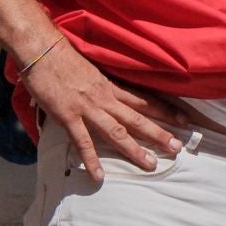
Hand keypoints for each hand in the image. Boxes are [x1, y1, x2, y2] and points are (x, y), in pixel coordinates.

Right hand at [20, 39, 186, 181]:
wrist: (41, 50)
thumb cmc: (63, 58)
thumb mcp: (91, 71)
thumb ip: (101, 86)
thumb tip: (108, 96)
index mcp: (111, 86)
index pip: (144, 100)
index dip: (166, 110)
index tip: (184, 120)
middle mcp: (104, 98)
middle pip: (137, 118)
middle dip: (159, 134)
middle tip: (178, 148)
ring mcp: (87, 108)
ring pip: (117, 131)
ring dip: (134, 149)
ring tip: (150, 164)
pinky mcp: (68, 116)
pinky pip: (82, 142)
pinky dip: (91, 159)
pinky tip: (99, 175)